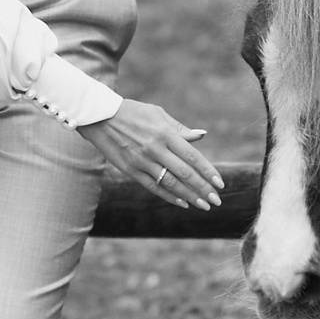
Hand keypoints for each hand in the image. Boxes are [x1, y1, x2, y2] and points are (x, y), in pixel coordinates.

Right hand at [77, 99, 224, 209]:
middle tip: (217, 200)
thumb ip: (180, 129)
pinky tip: (182, 203)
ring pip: (170, 183)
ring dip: (189, 196)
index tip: (220, 183)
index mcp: (165, 133)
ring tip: (203, 205)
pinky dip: (169, 196)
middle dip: (203, 188)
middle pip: (184, 173)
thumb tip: (202, 136)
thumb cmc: (133, 113)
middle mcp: (155, 149)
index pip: (192, 156)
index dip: (207, 171)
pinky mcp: (130, 170)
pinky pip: (153, 187)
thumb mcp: (158, 114)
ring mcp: (142, 161)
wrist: (99, 117)